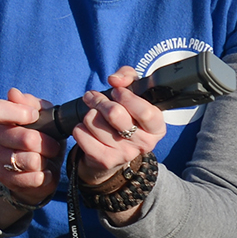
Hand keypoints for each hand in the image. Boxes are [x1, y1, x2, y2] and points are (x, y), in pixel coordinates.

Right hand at [0, 88, 57, 210]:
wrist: (32, 168)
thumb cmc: (38, 135)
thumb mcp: (40, 116)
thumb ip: (31, 103)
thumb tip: (13, 93)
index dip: (21, 113)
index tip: (35, 116)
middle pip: (27, 139)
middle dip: (47, 143)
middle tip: (53, 145)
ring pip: (32, 160)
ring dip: (46, 160)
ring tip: (47, 159)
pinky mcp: (4, 178)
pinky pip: (33, 178)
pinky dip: (45, 175)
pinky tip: (45, 172)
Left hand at [68, 65, 163, 192]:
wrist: (114, 152)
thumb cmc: (126, 116)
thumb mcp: (134, 93)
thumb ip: (128, 77)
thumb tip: (115, 79)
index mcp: (156, 127)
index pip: (144, 111)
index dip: (125, 96)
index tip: (116, 91)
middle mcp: (144, 143)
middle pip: (114, 113)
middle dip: (100, 100)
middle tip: (94, 97)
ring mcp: (124, 153)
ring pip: (94, 121)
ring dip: (88, 112)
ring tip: (92, 113)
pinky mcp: (105, 160)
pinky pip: (81, 134)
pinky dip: (79, 127)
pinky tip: (87, 128)